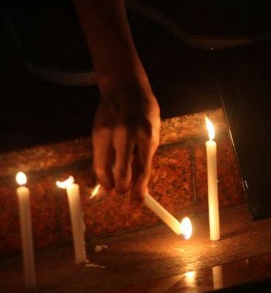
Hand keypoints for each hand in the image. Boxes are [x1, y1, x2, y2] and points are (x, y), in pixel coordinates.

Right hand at [92, 78, 159, 201]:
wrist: (124, 89)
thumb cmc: (144, 114)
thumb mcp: (152, 133)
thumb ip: (145, 157)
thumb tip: (140, 183)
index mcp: (147, 136)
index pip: (143, 170)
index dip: (140, 189)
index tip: (137, 202)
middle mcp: (127, 135)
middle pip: (122, 172)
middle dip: (123, 188)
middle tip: (123, 192)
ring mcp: (109, 133)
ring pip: (104, 168)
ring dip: (109, 182)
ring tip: (112, 187)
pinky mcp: (96, 133)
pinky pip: (97, 158)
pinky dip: (101, 170)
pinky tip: (105, 175)